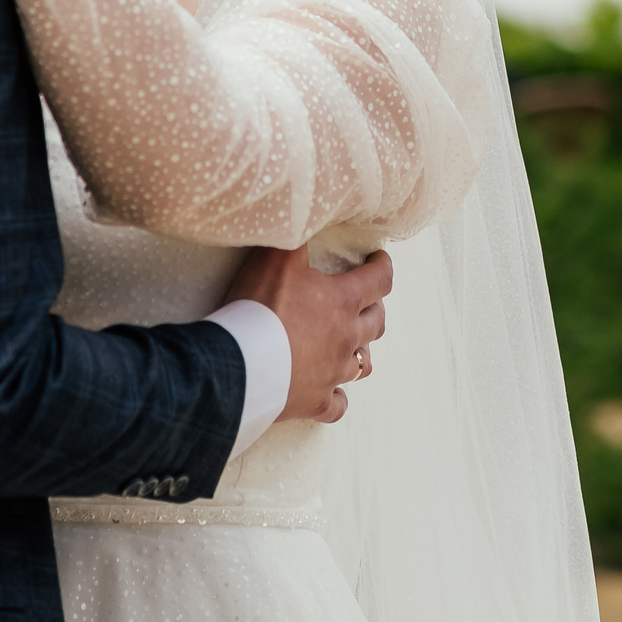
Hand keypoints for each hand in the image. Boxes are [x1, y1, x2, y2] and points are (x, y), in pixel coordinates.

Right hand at [225, 247, 390, 424]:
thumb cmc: (260, 304)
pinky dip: (337, 398)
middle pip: (377, 322)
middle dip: (375, 307)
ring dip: (362, 350)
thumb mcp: (276, 256)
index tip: (379, 259)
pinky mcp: (314, 402)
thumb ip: (296, 236)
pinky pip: (337, 406)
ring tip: (353, 342)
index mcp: (342, 301)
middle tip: (365, 298)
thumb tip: (305, 215)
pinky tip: (332, 391)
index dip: (382, 266)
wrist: (240, 362)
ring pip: (364, 364)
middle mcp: (346, 338)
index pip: (379, 279)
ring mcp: (333, 374)